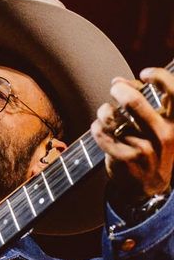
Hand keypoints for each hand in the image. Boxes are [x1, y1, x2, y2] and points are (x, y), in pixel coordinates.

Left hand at [91, 67, 173, 202]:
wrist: (149, 184)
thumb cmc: (152, 146)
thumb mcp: (158, 124)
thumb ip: (142, 99)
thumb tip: (117, 80)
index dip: (159, 76)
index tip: (144, 74)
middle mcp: (163, 135)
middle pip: (134, 102)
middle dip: (119, 90)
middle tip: (115, 89)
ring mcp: (144, 149)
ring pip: (112, 117)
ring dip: (104, 110)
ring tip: (105, 112)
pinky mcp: (125, 159)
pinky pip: (101, 134)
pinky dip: (96, 127)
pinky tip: (99, 127)